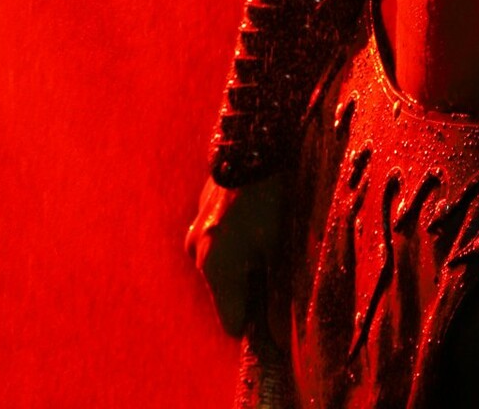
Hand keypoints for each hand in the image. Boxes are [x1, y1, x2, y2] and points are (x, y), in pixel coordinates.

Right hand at [184, 172, 285, 340]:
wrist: (254, 139)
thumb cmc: (272, 196)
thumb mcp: (281, 248)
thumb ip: (278, 296)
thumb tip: (281, 339)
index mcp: (217, 268)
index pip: (233, 323)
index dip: (258, 323)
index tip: (279, 315)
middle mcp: (198, 252)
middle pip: (227, 293)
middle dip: (253, 287)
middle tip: (280, 264)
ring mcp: (197, 229)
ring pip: (223, 264)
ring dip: (246, 259)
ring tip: (272, 233)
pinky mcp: (203, 209)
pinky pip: (220, 238)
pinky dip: (238, 236)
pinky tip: (260, 214)